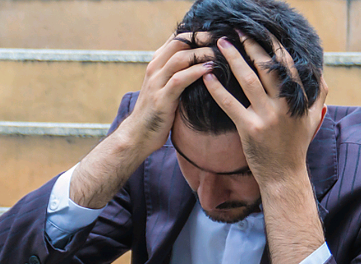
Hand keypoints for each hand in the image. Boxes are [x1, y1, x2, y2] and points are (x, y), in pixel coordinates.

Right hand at [120, 33, 215, 157]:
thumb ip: (177, 74)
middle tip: (222, 38)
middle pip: (179, 43)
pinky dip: (196, 72)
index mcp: (156, 64)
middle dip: (201, 38)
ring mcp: (156, 82)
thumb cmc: (157, 112)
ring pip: (180, 58)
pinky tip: (210, 69)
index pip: (176, 39)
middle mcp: (154, 69)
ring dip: (202, 53)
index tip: (216, 33)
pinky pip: (180, 79)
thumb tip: (201, 65)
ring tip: (220, 52)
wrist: (138, 134)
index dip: (196, 33)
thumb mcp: (165, 88)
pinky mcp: (161, 98)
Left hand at [203, 34, 327, 188]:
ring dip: (234, 60)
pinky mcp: (250, 129)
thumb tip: (320, 74)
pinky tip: (207, 76)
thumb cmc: (296, 147)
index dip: (275, 47)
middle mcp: (283, 106)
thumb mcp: (313, 120)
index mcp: (297, 101)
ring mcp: (266, 118)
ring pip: (248, 81)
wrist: (284, 176)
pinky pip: (230, 104)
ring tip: (221, 44)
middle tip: (238, 32)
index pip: (288, 66)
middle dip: (252, 46)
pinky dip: (217, 89)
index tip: (264, 33)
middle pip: (266, 68)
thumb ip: (318, 96)